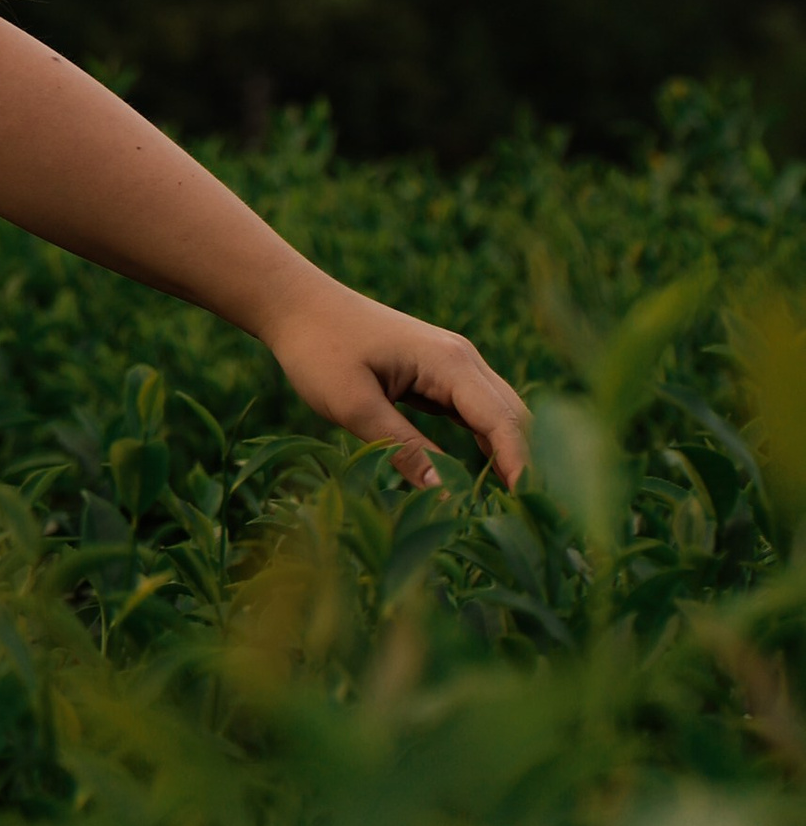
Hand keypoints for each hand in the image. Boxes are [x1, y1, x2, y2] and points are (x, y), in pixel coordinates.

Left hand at [259, 276, 529, 490]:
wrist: (295, 303)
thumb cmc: (318, 348)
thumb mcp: (354, 405)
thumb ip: (402, 449)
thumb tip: (446, 496)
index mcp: (449, 362)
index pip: (504, 422)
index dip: (521, 469)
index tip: (529, 514)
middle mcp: (462, 359)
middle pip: (513, 418)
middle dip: (524, 467)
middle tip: (527, 522)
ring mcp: (452, 365)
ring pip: (499, 416)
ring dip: (508, 457)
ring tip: (510, 510)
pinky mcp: (437, 375)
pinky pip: (476, 413)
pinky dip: (486, 445)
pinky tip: (483, 480)